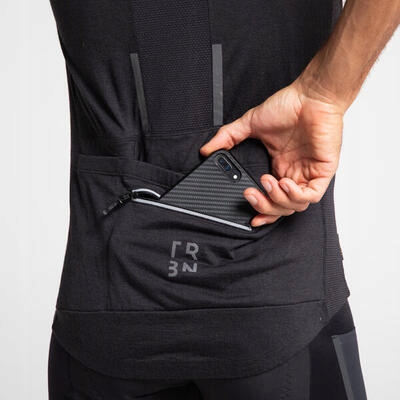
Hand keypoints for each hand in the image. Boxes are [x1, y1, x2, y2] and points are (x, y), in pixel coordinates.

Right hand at [200, 78, 344, 226]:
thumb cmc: (288, 107)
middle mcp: (294, 174)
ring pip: (296, 206)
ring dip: (278, 200)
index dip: (262, 212)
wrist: (310, 95)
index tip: (250, 217)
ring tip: (267, 182)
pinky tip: (283, 183)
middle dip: (264, 207)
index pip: (273, 200)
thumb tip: (207, 149)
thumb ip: (228, 137)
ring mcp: (309, 174)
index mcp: (280, 167)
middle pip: (281, 208)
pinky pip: (312, 195)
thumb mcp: (250, 124)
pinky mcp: (323, 170)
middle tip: (251, 194)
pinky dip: (296, 195)